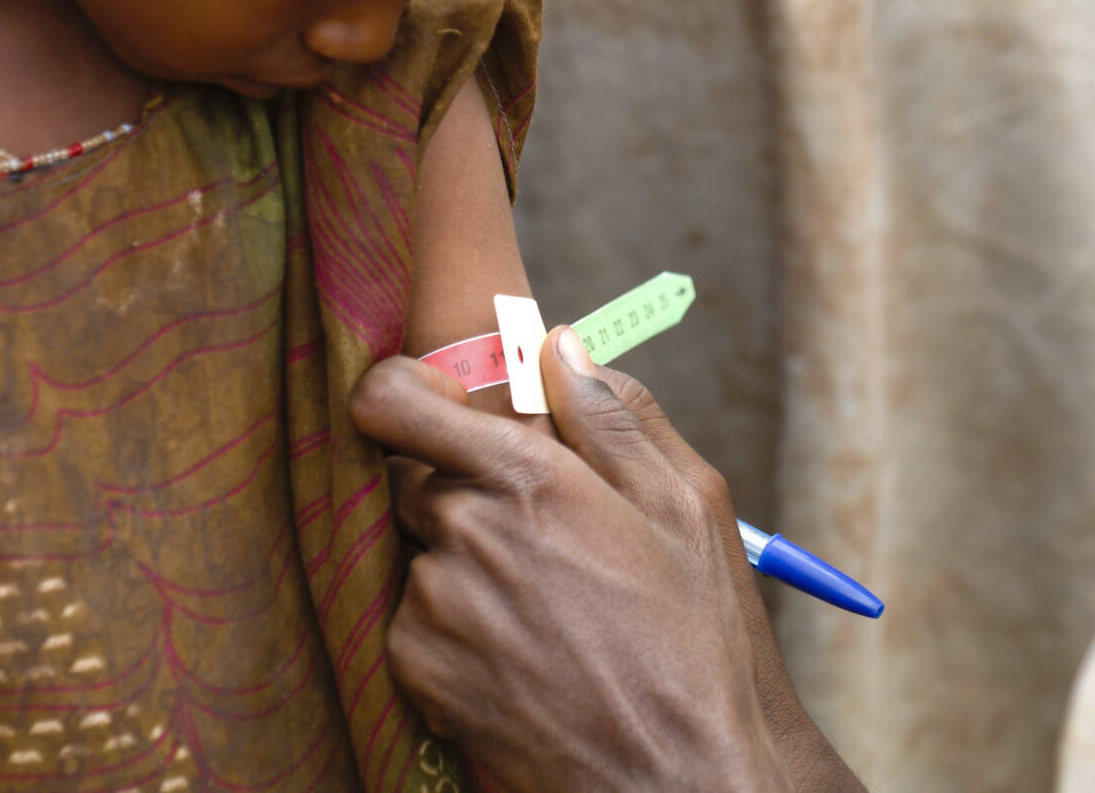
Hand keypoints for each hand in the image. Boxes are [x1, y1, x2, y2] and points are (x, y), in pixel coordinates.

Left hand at [350, 327, 798, 791]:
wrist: (683, 782)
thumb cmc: (701, 643)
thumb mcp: (689, 507)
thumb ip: (615, 416)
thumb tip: (560, 345)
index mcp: (526, 480)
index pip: (393, 402)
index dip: (400, 392)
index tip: (429, 402)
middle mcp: (462, 539)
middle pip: (418, 479)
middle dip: (469, 491)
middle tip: (548, 534)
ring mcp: (432, 613)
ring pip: (426, 553)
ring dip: (469, 563)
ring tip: (555, 608)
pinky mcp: (418, 677)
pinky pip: (419, 620)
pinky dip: (459, 626)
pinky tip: (531, 651)